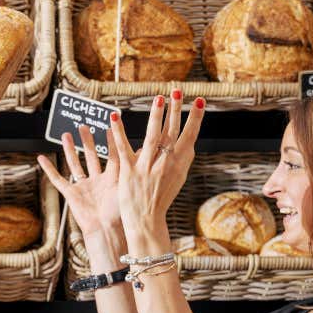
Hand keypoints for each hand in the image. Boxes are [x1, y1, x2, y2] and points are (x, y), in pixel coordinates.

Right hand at [38, 126, 122, 240]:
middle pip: (91, 157)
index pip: (111, 156)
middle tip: (84, 127)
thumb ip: (130, 166)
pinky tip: (42, 159)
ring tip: (66, 135)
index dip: (110, 142)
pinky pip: (58, 179)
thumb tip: (142, 148)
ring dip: (70, 150)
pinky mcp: (71, 194)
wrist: (105, 230)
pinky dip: (49, 169)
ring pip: (75, 164)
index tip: (109, 127)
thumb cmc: (119, 213)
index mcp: (112, 180)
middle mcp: (97, 182)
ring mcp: (83, 187)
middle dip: (87, 141)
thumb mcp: (126, 184)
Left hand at [109, 91, 204, 243]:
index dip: (195, 118)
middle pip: (171, 133)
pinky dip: (118, 131)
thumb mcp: (177, 179)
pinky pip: (123, 148)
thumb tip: (189, 141)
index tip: (199, 101)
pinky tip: (114, 116)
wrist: (146, 221)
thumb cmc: (161, 199)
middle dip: (175, 111)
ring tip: (158, 98)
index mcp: (178, 165)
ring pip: (152, 137)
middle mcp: (165, 164)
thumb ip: (181, 160)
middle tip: (177, 90)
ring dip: (156, 117)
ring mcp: (147, 167)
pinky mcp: (129, 172)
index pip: (189, 137)